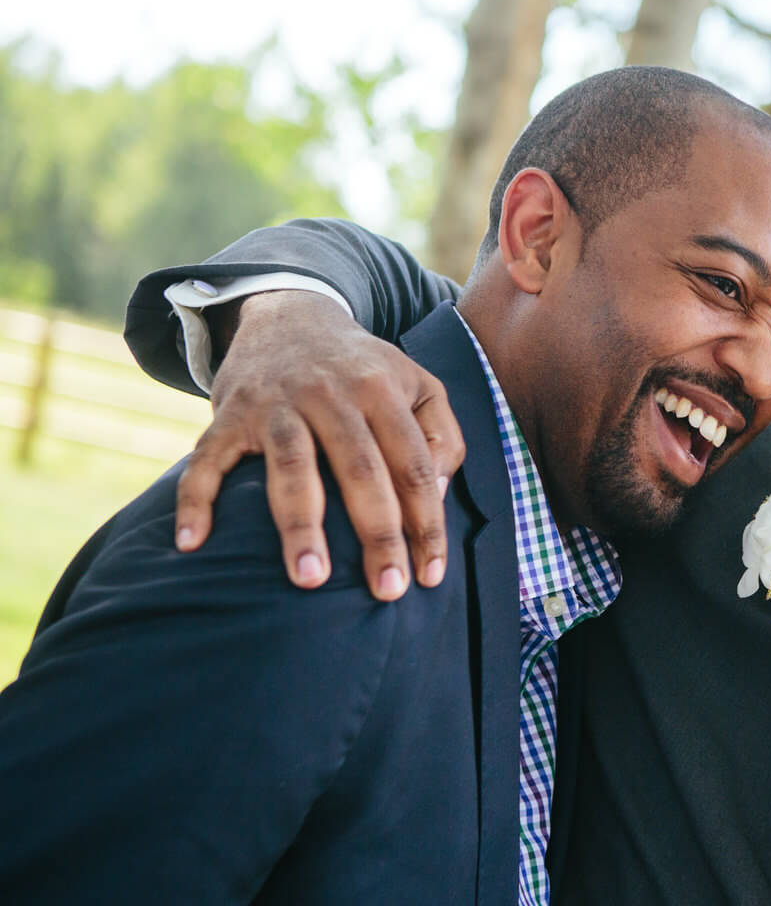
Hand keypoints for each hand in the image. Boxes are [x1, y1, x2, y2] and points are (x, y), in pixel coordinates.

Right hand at [174, 289, 465, 599]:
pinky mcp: (230, 413)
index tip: (431, 575)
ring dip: (300, 526)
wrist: (291, 315)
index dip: (426, 522)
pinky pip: (208, 459)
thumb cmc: (366, 371)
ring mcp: (276, 402)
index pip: (412, 465)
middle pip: (360, 470)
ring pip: (292, 467)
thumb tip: (434, 495)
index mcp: (382, 390)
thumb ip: (442, 437)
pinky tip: (193, 543)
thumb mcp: (419, 386)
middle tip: (387, 590)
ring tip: (310, 581)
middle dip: (377, 535)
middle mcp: (330, 393)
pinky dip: (196, 499)